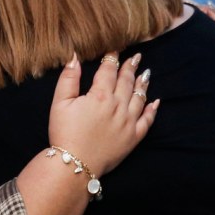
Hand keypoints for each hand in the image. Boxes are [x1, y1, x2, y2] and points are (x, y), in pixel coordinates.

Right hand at [47, 52, 157, 175]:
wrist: (75, 165)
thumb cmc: (64, 133)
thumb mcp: (59, 104)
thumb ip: (68, 79)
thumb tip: (75, 58)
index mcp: (100, 95)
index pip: (109, 71)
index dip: (112, 58)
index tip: (115, 50)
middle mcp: (118, 106)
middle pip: (127, 81)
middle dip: (130, 67)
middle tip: (135, 57)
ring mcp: (128, 122)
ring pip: (139, 97)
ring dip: (142, 83)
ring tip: (145, 73)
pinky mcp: (133, 137)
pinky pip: (147, 121)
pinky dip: (152, 110)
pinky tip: (155, 102)